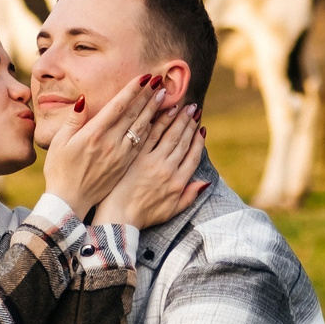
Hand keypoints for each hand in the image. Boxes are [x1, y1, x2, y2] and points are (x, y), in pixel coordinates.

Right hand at [39, 74, 166, 216]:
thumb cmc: (60, 170)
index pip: (118, 106)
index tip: (144, 78)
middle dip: (148, 96)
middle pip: (134, 115)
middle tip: (160, 81)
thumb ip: (73, 120)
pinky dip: (153, 131)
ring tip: (165, 97)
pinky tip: (161, 122)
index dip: (132, 90)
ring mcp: (121, 155)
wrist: (70, 201)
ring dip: (155, 112)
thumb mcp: (59, 142)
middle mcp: (111, 143)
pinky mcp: (126, 166)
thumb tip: (84, 99)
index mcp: (94, 134)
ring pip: (143, 129)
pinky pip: (143, 144)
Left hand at [103, 104, 208, 228]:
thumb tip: (205, 182)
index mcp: (178, 182)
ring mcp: (152, 162)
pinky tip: (164, 111)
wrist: (119, 218)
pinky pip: (150, 135)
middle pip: (182, 141)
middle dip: (189, 123)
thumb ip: (190, 196)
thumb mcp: (172, 211)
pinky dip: (158, 122)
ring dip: (177, 118)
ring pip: (168, 135)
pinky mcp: (136, 157)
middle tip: (194, 108)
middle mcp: (168, 169)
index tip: (202, 128)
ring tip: (182, 106)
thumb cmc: (144, 216)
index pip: (193, 156)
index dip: (198, 141)